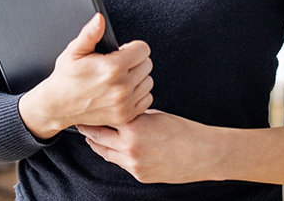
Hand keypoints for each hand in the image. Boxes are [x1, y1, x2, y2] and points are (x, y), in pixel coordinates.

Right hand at [18, 13, 152, 138]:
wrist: (58, 105)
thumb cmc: (66, 78)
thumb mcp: (74, 51)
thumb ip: (91, 33)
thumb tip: (99, 19)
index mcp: (111, 68)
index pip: (143, 49)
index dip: (132, 47)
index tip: (122, 51)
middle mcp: (121, 87)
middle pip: (147, 64)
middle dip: (135, 61)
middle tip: (118, 64)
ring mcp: (124, 103)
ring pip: (148, 81)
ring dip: (138, 77)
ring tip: (120, 77)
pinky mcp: (126, 115)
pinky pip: (147, 98)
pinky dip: (138, 94)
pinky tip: (123, 90)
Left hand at [77, 110, 216, 183]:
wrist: (203, 153)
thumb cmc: (184, 132)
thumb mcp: (155, 115)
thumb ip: (135, 115)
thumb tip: (122, 113)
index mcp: (133, 126)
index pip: (102, 118)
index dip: (93, 113)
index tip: (86, 109)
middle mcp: (129, 146)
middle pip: (96, 136)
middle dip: (87, 129)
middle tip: (81, 122)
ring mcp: (133, 163)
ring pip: (104, 152)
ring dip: (97, 143)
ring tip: (91, 135)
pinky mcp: (139, 175)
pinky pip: (120, 164)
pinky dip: (115, 155)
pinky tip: (115, 148)